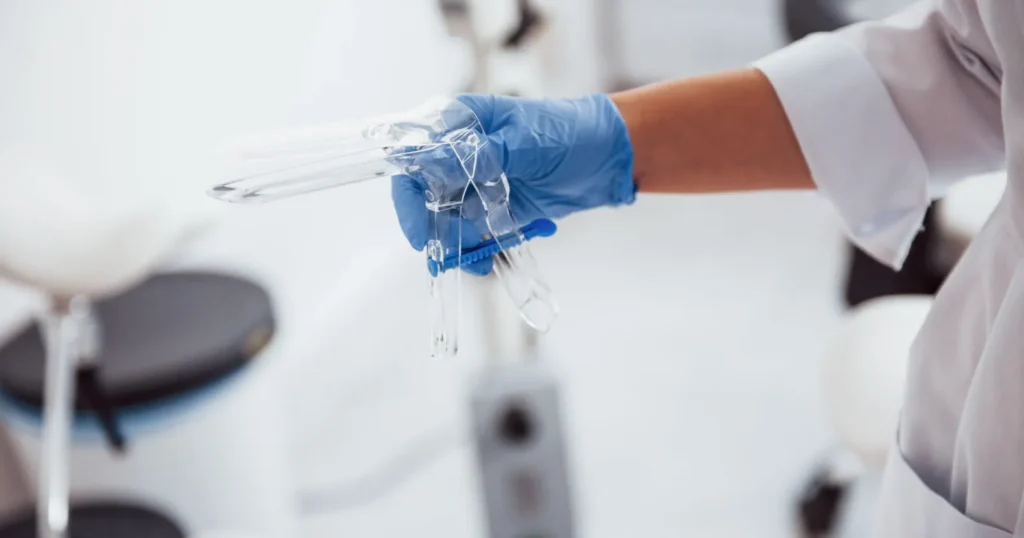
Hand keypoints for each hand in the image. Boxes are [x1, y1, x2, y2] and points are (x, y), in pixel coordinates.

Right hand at [391, 93, 635, 273]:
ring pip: (446, 219)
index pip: (417, 156)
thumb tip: (432, 163)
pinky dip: (474, 249)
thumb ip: (478, 156)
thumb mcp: (524, 143)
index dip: (409, 193)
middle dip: (431, 226)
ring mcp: (476, 183)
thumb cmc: (570, 132)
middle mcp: (461, 154)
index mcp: (461, 123)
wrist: (609, 156)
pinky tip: (485, 261)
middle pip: (424, 193)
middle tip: (442, 253)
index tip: (418, 228)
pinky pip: (472, 232)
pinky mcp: (494, 208)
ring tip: (477, 261)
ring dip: (454, 243)